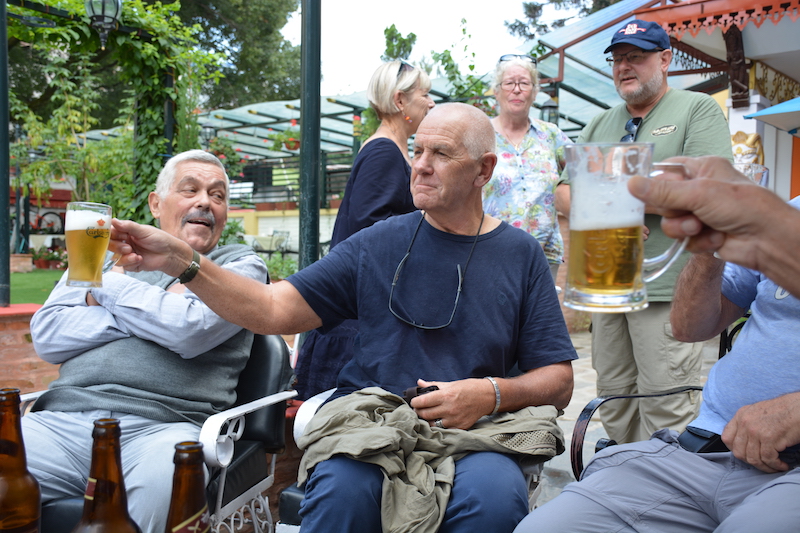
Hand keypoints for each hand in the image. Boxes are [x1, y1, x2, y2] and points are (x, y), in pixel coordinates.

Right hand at [111, 219, 191, 276]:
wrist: (171, 254)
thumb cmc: (159, 239)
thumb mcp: (144, 231)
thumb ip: (128, 226)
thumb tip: (113, 220)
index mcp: (126, 232)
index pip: (111, 233)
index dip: (110, 235)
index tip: (116, 236)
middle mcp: (125, 242)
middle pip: (110, 246)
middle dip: (117, 247)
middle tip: (128, 247)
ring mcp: (128, 254)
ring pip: (116, 257)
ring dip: (124, 257)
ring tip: (135, 255)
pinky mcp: (132, 264)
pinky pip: (124, 266)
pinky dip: (131, 263)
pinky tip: (140, 259)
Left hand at [410, 378, 494, 429]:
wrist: (487, 397)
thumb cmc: (469, 388)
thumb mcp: (451, 383)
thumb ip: (433, 385)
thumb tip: (419, 383)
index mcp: (445, 396)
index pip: (422, 402)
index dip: (415, 402)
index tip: (414, 401)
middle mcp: (449, 409)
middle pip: (425, 414)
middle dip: (419, 411)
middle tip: (418, 409)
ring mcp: (454, 420)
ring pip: (432, 424)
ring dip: (428, 420)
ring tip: (428, 415)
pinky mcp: (460, 427)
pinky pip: (444, 429)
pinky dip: (440, 425)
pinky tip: (440, 419)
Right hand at [628, 156, 789, 269]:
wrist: (766, 239)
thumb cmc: (743, 206)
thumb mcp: (698, 193)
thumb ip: (662, 191)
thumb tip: (632, 184)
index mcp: (702, 169)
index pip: (665, 170)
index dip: (651, 181)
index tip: (636, 191)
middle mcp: (700, 190)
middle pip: (663, 200)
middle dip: (672, 211)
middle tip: (684, 212)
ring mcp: (700, 213)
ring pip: (671, 223)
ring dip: (684, 228)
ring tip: (701, 227)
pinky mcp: (702, 234)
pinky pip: (683, 239)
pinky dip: (697, 241)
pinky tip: (715, 238)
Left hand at [721, 393, 799, 472]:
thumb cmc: (784, 411)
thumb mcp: (757, 412)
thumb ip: (747, 424)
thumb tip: (743, 443)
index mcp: (741, 415)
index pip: (726, 438)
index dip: (735, 450)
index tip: (746, 456)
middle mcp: (745, 422)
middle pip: (739, 452)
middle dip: (752, 462)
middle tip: (763, 464)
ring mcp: (755, 430)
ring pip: (753, 459)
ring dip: (766, 467)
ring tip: (775, 466)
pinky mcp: (769, 438)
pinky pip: (768, 459)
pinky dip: (776, 466)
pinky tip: (782, 465)